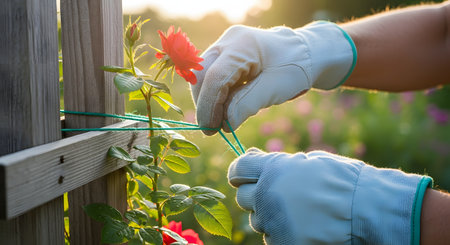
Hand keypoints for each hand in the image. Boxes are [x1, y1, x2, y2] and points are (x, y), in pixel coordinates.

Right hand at [191, 22, 355, 134]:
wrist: (306, 54)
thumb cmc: (295, 69)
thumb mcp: (275, 89)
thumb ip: (247, 105)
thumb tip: (224, 125)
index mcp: (242, 44)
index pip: (215, 77)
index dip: (209, 106)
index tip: (210, 130)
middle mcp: (229, 41)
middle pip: (202, 75)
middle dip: (205, 104)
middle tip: (212, 129)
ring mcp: (226, 46)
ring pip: (204, 77)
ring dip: (209, 101)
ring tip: (220, 121)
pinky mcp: (226, 55)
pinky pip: (212, 77)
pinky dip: (216, 95)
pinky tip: (225, 109)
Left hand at [227, 148, 431, 243]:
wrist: (366, 208)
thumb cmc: (340, 179)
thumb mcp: (308, 161)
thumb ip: (276, 162)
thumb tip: (252, 156)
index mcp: (272, 169)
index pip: (237, 170)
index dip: (240, 172)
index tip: (245, 176)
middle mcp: (266, 195)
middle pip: (243, 197)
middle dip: (256, 194)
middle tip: (277, 195)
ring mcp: (273, 221)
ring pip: (257, 220)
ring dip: (269, 215)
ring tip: (297, 212)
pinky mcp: (282, 242)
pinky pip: (271, 237)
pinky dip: (281, 233)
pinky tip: (302, 226)